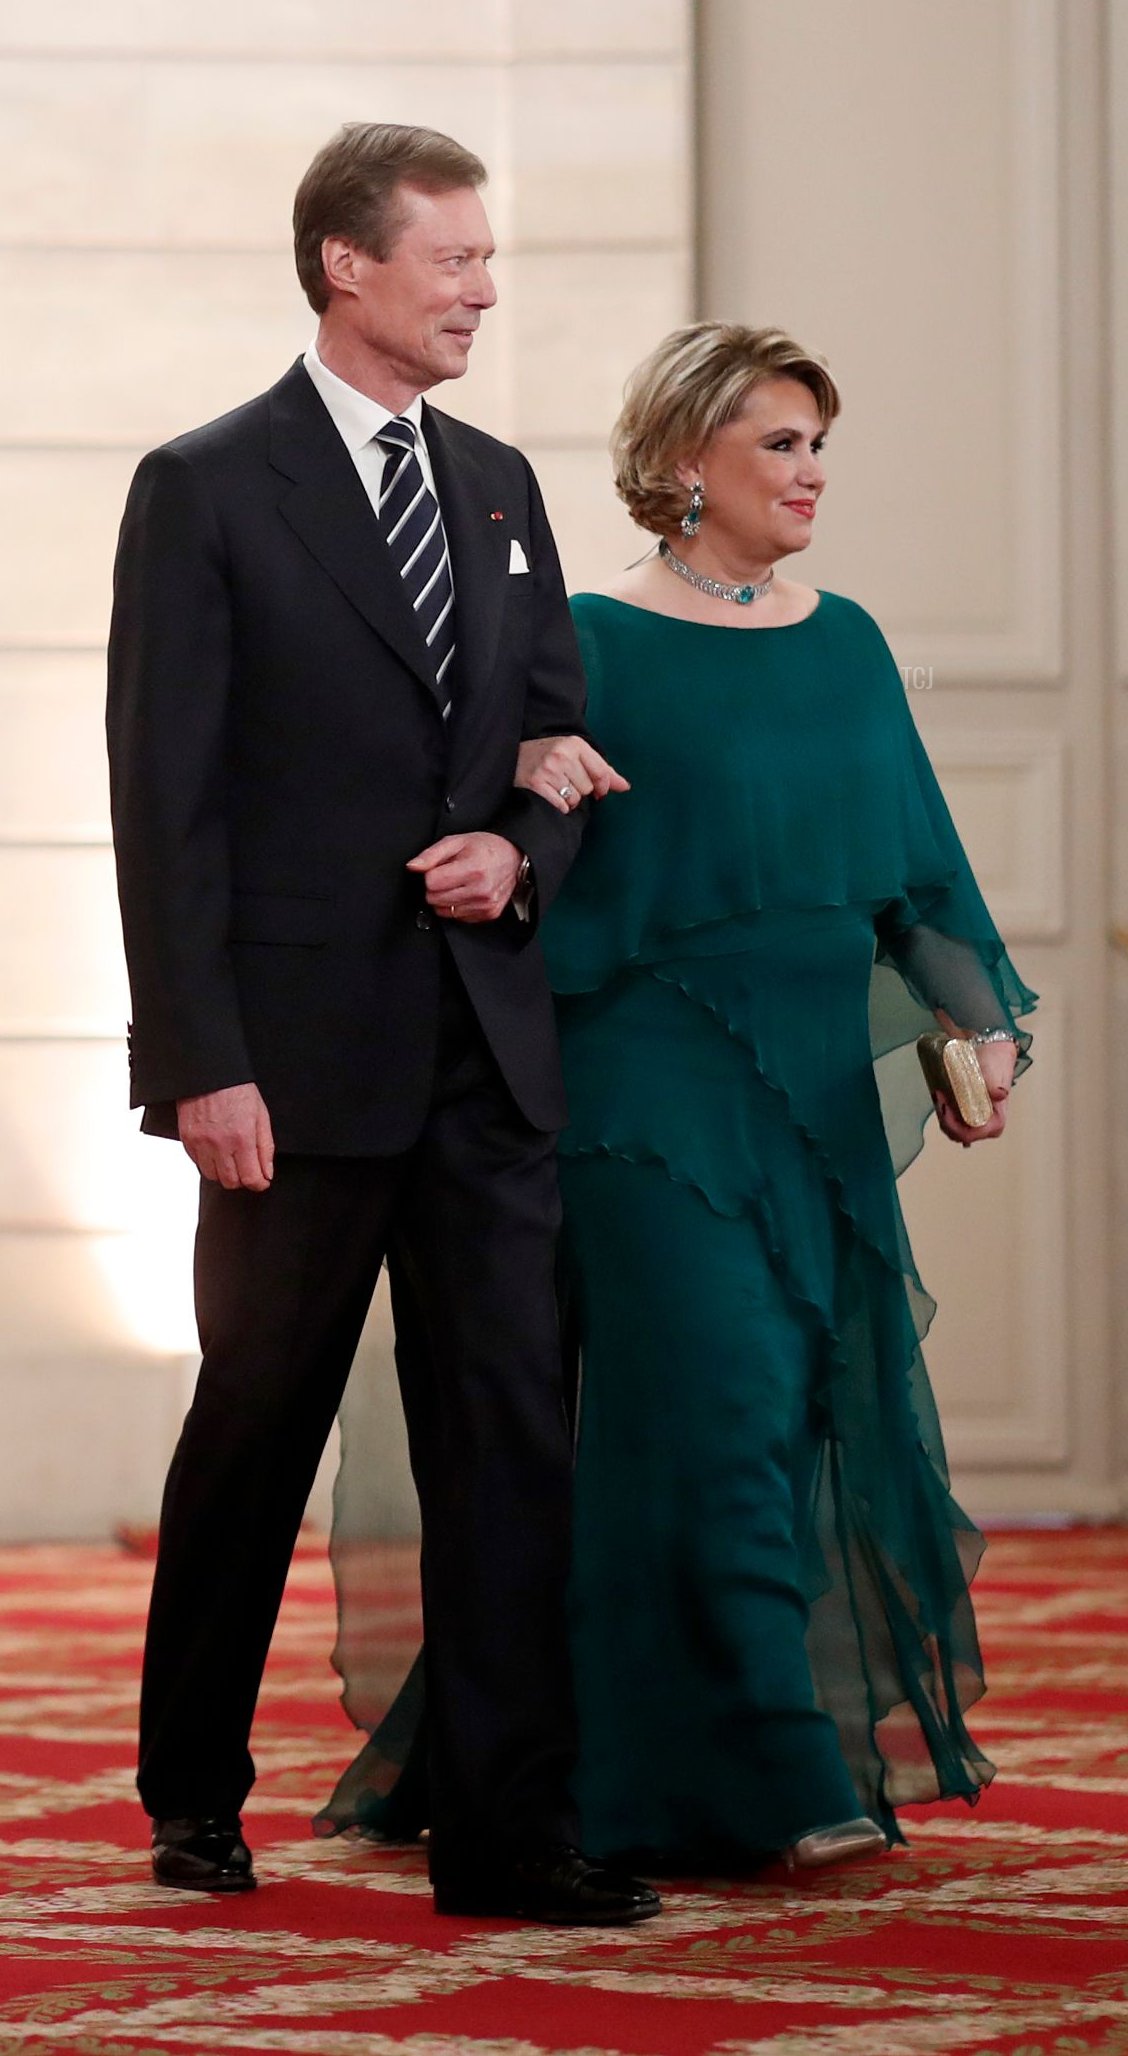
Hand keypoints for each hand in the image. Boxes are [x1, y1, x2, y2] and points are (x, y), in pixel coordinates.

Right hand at [177, 1082, 274, 1190]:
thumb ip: (265, 1147)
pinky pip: (197, 1163)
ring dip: (223, 1172)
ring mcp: (201, 1143)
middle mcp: (220, 1144)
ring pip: (212, 1176)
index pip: (250, 1178)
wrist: (209, 1073)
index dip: (259, 1183)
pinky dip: (207, 1161)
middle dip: (241, 1178)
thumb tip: (267, 1173)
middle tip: (246, 1167)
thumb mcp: (261, 1115)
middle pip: (230, 1182)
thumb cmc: (236, 1089)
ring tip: (230, 1157)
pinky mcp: (187, 1140)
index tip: (261, 1181)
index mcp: (242, 1137)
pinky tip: (215, 1149)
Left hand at [406, 832, 521, 921]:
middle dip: (436, 887)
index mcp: (472, 869)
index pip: (431, 883)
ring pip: (443, 911)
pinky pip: (458, 917)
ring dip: (446, 898)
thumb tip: (413, 867)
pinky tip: (468, 892)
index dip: (431, 874)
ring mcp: (485, 905)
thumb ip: (431, 855)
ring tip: (460, 883)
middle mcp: (480, 890)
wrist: (513, 857)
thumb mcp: (456, 842)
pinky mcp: (488, 914)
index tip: (441, 868)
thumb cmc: (486, 848)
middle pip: (434, 899)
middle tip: (450, 875)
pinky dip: (458, 906)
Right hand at [515, 735, 629, 813]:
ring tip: (557, 788)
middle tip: (566, 782)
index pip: (601, 772)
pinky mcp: (536, 783)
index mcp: (574, 744)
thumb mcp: (574, 754)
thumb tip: (625, 786)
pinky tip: (551, 797)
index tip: (599, 790)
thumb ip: (601, 770)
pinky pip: (560, 805)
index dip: (603, 786)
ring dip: (569, 800)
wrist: (511, 757)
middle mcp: (562, 754)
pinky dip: (559, 806)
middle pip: (588, 788)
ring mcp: (548, 769)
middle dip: (580, 790)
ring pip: (575, 798)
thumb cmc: (547, 756)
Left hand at [934, 1040, 1015, 1148]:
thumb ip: (996, 1085)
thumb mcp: (995, 1072)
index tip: (945, 1105)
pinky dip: (944, 1112)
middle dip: (945, 1119)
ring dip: (942, 1115)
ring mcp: (976, 1121)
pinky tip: (940, 1097)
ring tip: (938, 1094)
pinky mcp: (967, 1113)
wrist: (992, 1050)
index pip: (970, 1135)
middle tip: (938, 1096)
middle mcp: (986, 1126)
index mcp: (995, 1122)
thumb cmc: (996, 1062)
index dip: (953, 1125)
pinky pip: (952, 1121)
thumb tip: (999, 1094)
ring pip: (953, 1130)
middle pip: (958, 1135)